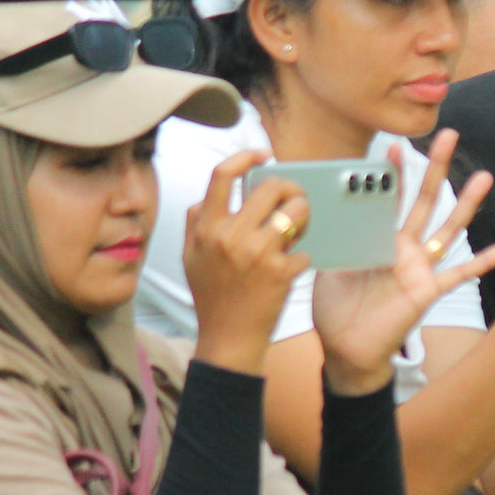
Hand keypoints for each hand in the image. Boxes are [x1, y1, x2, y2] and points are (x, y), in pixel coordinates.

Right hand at [185, 149, 310, 376]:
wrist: (228, 339)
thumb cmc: (212, 298)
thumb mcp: (190, 257)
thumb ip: (196, 224)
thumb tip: (206, 198)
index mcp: (207, 228)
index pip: (222, 175)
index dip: (245, 157)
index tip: (263, 154)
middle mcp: (231, 236)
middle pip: (271, 187)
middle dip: (289, 190)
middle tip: (293, 201)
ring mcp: (258, 253)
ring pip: (296, 211)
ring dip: (303, 216)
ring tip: (298, 229)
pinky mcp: (281, 271)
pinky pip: (303, 249)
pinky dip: (300, 257)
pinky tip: (290, 269)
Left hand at [310, 133, 494, 395]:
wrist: (346, 351)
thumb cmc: (335, 311)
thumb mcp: (328, 268)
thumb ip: (336, 240)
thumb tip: (328, 212)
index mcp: (377, 239)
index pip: (389, 198)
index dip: (393, 172)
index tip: (393, 145)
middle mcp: (403, 248)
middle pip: (425, 201)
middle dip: (435, 168)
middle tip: (448, 135)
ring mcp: (419, 268)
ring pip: (447, 229)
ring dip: (467, 204)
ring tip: (484, 177)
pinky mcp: (427, 290)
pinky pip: (460, 275)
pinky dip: (483, 262)